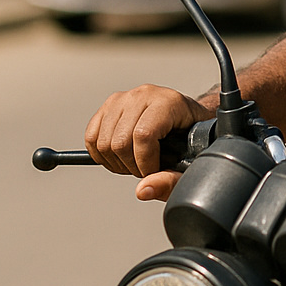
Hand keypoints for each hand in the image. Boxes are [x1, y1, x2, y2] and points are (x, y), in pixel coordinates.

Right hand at [84, 84, 214, 201]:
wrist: (190, 119)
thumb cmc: (194, 138)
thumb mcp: (192, 161)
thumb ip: (171, 180)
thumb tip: (143, 190)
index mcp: (169, 102)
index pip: (143, 136)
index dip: (145, 163)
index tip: (154, 172)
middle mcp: (144, 95)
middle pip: (120, 142)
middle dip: (131, 166)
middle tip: (145, 170)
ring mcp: (124, 98)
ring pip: (103, 142)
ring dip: (116, 163)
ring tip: (134, 163)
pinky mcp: (109, 106)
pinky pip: (91, 136)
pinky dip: (101, 155)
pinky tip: (120, 158)